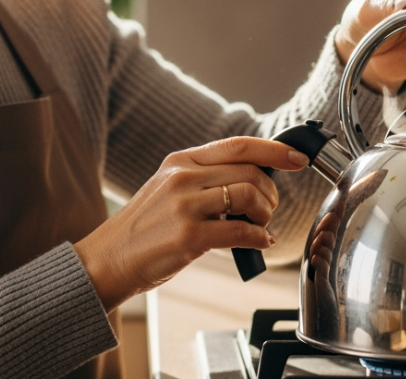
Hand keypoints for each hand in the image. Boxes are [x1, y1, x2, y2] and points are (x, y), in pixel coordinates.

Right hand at [73, 137, 308, 310]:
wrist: (107, 260)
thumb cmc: (144, 229)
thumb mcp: (169, 189)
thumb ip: (206, 179)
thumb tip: (256, 181)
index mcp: (180, 161)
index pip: (238, 145)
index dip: (274, 151)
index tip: (298, 159)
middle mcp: (183, 177)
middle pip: (250, 172)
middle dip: (271, 193)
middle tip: (268, 211)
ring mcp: (184, 206)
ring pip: (249, 196)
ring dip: (265, 215)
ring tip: (259, 226)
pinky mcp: (188, 236)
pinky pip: (241, 231)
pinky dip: (259, 238)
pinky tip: (258, 243)